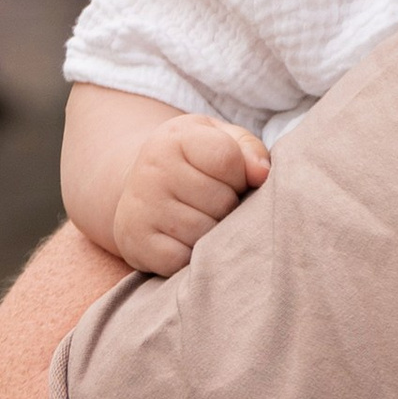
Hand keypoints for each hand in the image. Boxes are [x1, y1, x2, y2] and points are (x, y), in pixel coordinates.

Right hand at [113, 115, 268, 276]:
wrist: (141, 187)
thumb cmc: (196, 164)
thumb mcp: (222, 140)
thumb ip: (249, 151)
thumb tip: (262, 174)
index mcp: (175, 138)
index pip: (227, 159)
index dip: (240, 174)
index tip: (230, 176)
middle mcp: (152, 169)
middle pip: (221, 201)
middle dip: (230, 206)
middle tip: (215, 203)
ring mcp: (140, 207)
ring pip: (204, 233)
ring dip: (213, 233)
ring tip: (203, 219)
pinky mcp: (135, 242)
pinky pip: (182, 260)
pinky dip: (192, 256)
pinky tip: (185, 239)